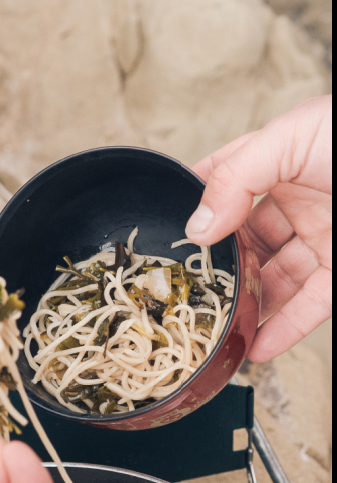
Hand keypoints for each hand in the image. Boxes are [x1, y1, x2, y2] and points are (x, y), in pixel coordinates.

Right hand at [185, 94, 331, 363]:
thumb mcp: (294, 136)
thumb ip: (236, 176)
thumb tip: (197, 228)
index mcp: (283, 159)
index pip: (223, 182)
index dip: (192, 205)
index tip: (162, 233)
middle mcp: (300, 199)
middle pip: (244, 239)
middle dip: (215, 265)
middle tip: (184, 289)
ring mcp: (324, 236)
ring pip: (273, 278)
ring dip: (245, 303)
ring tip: (215, 326)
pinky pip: (310, 305)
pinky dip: (283, 329)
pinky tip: (255, 346)